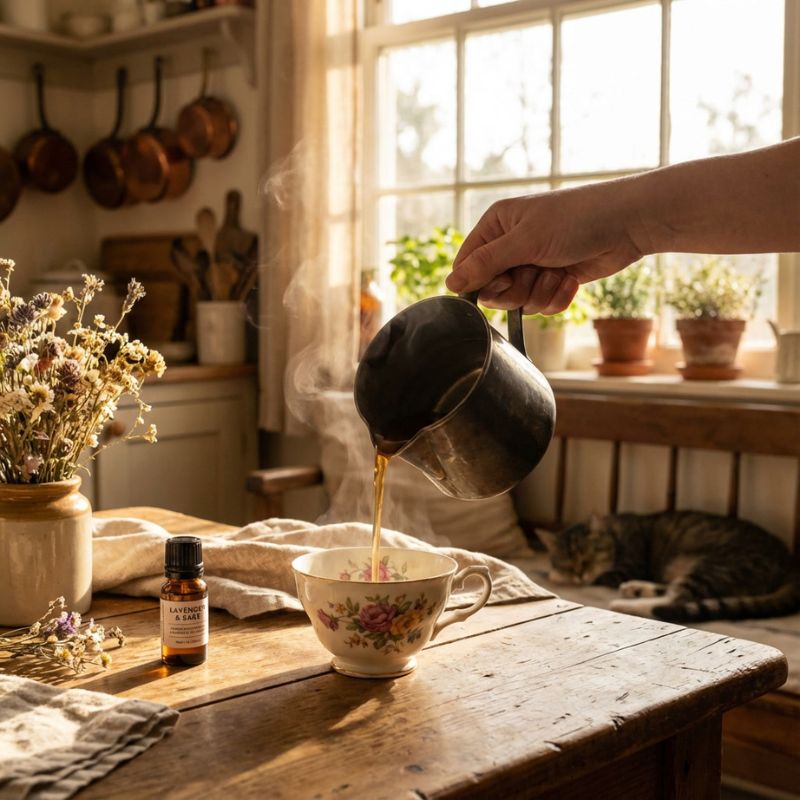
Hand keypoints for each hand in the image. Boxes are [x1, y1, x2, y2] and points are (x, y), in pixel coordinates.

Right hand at [445, 180, 646, 313]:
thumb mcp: (525, 241)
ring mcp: (532, 264)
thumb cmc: (576, 220)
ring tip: (559, 271)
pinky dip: (557, 297)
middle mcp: (510, 245)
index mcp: (496, 226)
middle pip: (492, 290)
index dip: (480, 282)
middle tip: (534, 273)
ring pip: (518, 301)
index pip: (467, 266)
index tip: (502, 280)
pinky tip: (571, 279)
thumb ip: (485, 264)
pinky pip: (541, 305)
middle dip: (516, 289)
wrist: (627, 224)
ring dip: (540, 293)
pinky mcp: (552, 280)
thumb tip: (450, 285)